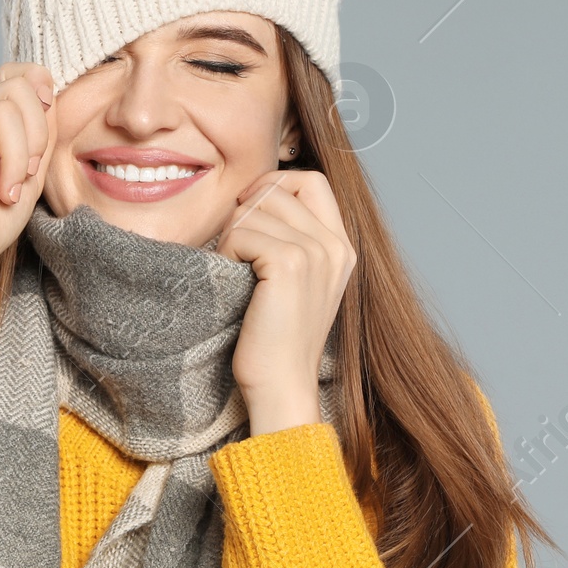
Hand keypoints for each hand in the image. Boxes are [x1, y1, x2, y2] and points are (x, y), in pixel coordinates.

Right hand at [0, 62, 56, 331]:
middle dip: (34, 137)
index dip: (40, 88)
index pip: (20, 75)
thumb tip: (45, 83)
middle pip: (19, 87)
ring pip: (4, 108)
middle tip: (22, 176)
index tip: (48, 116)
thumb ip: (41, 128)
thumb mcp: (31, 170)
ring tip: (2, 189)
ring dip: (14, 157)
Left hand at [214, 170, 355, 434]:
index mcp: (341, 247)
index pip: (310, 180)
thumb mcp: (296, 283)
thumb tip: (253, 196)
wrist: (281, 386)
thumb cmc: (274, 340)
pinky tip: (233, 283)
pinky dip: (225, 254)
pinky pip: (240, 232)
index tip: (248, 213)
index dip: (273, 185)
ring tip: (237, 274)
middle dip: (244, 213)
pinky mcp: (290, 263)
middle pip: (275, 188)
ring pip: (253, 208)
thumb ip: (291, 239)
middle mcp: (335, 245)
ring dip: (232, 237)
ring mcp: (316, 252)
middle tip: (236, 253)